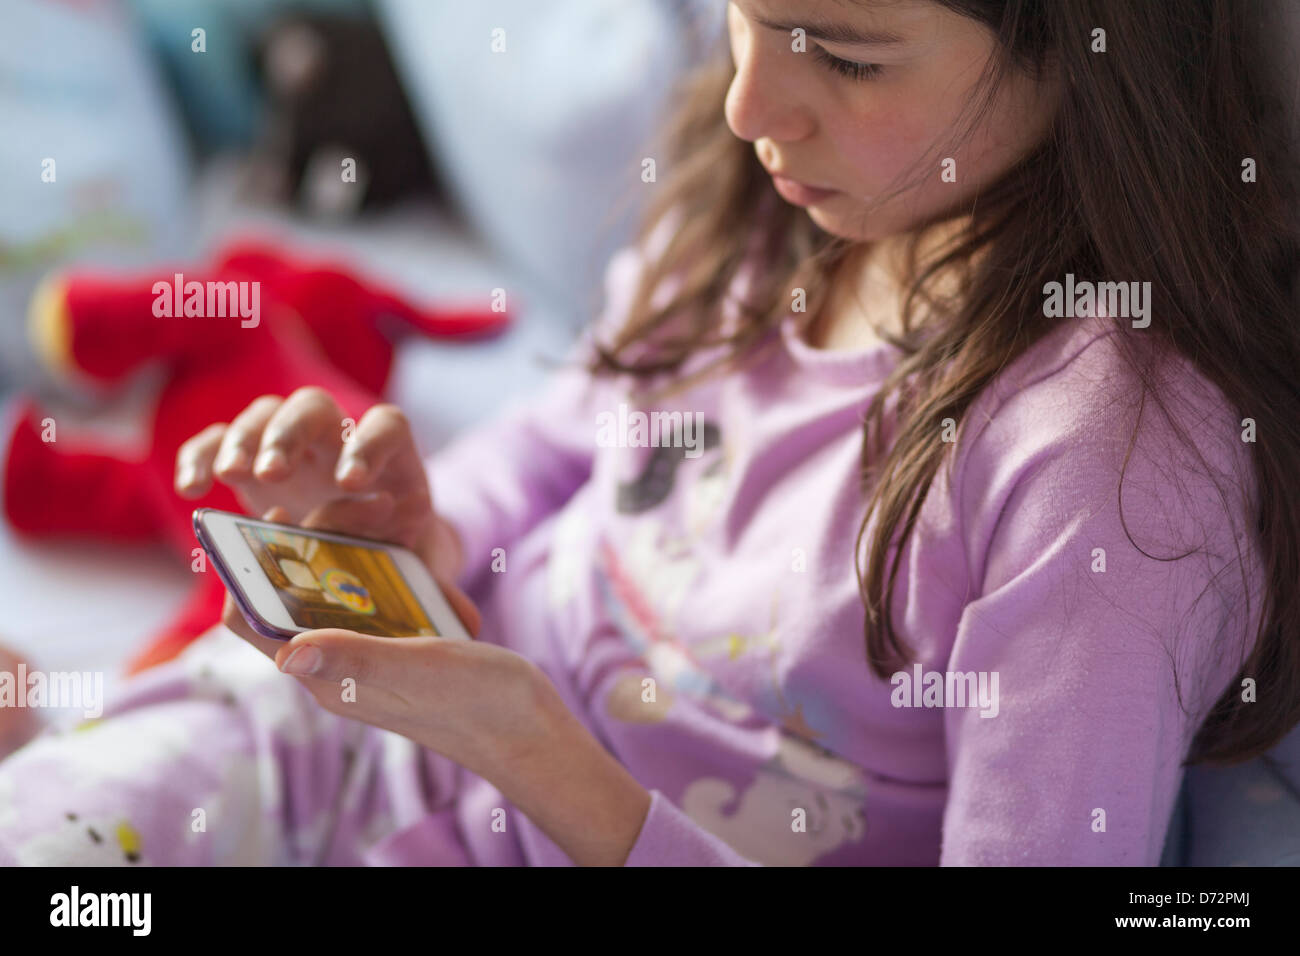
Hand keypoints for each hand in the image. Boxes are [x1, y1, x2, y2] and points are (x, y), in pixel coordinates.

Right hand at [175, 387, 463, 582]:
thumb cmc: (396, 556)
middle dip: (292, 436)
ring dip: (244, 441)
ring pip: (264, 415)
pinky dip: (202, 455)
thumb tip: (464, 621)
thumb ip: (432, 581)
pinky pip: (218, 441)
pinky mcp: (249, 462)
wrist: (364, 549)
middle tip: (274, 473)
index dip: (369, 446)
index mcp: (391, 457)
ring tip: (229, 477)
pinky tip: (193, 490)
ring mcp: (290, 445)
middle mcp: (339, 439)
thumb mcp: (417, 565)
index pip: (385, 426)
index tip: (351, 483)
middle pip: (314, 409)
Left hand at [220, 507, 651, 864]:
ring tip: (378, 521)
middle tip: (342, 510)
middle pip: (292, 601)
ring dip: (348, 557)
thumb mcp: (416, 671)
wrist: (529, 730)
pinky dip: (388, 572)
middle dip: (306, 552)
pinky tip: (413, 554)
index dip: (248, 575)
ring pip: (337, 596)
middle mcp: (339, 667)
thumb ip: (355, 658)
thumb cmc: (477, 705)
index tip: (272, 526)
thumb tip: (288, 652)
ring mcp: (371, 658)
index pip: (257, 625)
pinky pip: (378, 601)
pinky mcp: (402, 649)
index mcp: (328, 677)